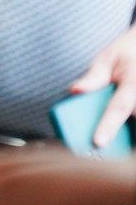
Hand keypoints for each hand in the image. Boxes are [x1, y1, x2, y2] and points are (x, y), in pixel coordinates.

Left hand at [71, 24, 135, 148]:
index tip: (97, 142)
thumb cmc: (125, 55)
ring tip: (99, 145)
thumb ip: (93, 77)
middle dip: (114, 137)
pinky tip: (110, 139)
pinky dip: (122, 132)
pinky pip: (133, 127)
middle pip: (130, 124)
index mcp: (133, 83)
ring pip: (133, 129)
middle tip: (93, 148)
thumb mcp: (106, 59)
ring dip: (123, 138)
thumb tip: (74, 91)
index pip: (119, 108)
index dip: (108, 126)